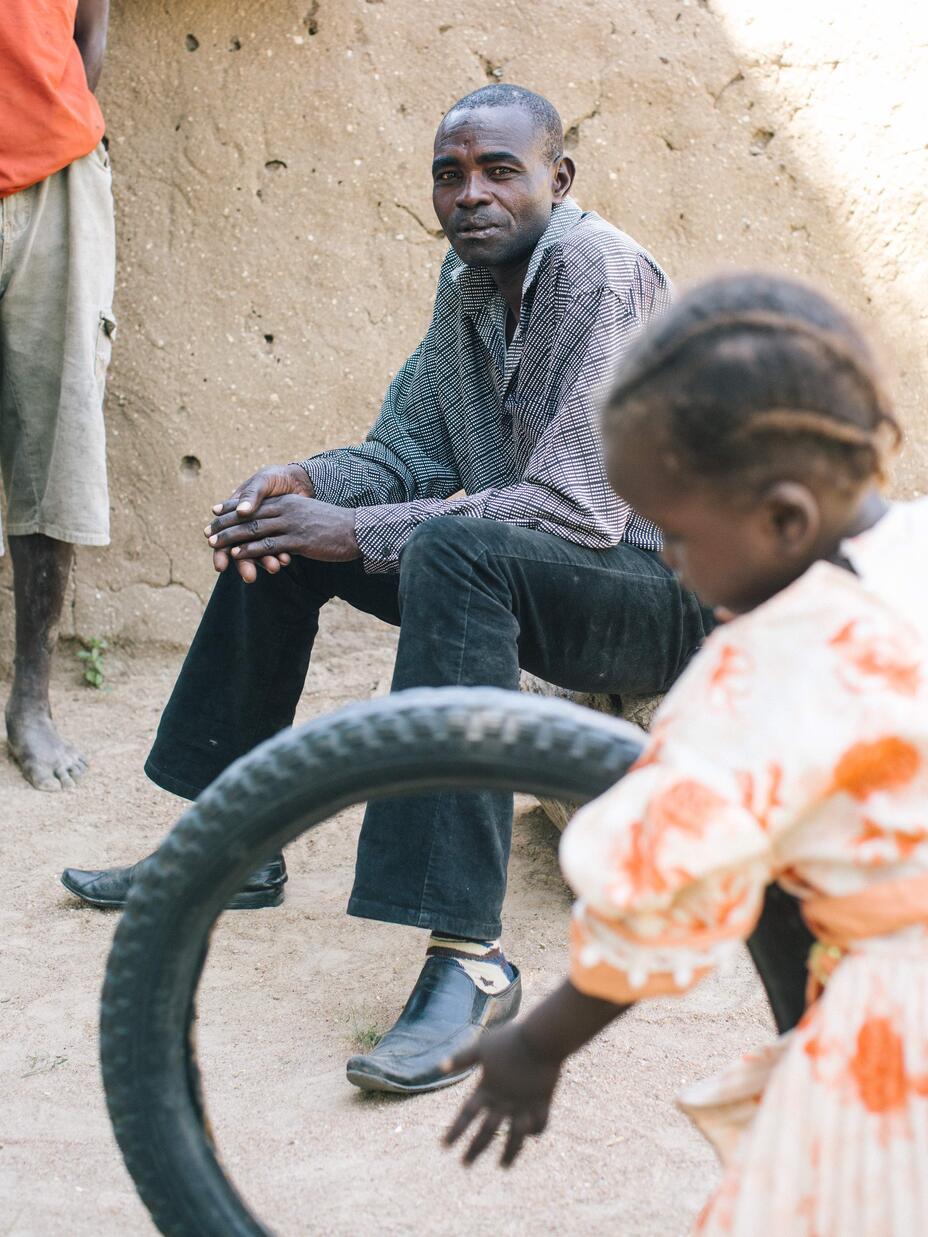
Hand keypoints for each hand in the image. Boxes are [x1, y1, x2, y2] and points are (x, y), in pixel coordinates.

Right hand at [207, 464, 314, 581]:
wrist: (300, 481)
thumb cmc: (275, 478)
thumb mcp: (263, 481)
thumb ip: (252, 495)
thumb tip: (241, 511)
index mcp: (234, 512)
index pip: (221, 535)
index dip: (220, 551)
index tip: (220, 566)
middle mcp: (245, 526)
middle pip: (238, 549)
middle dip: (243, 564)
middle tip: (249, 577)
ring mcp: (262, 533)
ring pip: (258, 552)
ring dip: (264, 561)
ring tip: (274, 567)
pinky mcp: (278, 536)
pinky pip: (276, 549)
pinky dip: (279, 555)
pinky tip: (285, 559)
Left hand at [207, 493, 358, 571]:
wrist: (357, 531)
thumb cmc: (334, 527)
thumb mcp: (310, 516)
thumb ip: (292, 518)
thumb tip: (279, 527)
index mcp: (288, 501)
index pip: (254, 503)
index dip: (231, 509)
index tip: (214, 514)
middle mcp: (287, 509)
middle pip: (249, 515)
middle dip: (225, 524)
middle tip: (207, 532)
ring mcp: (292, 524)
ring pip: (254, 530)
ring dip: (231, 538)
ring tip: (214, 544)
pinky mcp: (299, 540)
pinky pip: (268, 545)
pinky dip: (250, 550)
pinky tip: (236, 555)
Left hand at [443, 1022, 562, 1167]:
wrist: (540, 1039)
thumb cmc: (510, 1040)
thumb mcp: (482, 1046)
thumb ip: (462, 1058)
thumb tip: (439, 1067)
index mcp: (488, 1090)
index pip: (466, 1115)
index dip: (454, 1131)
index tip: (444, 1146)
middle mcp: (504, 1102)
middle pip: (487, 1132)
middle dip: (474, 1150)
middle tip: (465, 1164)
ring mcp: (525, 1105)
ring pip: (515, 1138)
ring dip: (508, 1153)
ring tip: (503, 1166)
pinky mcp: (543, 1102)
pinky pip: (540, 1124)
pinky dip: (535, 1132)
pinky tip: (529, 1136)